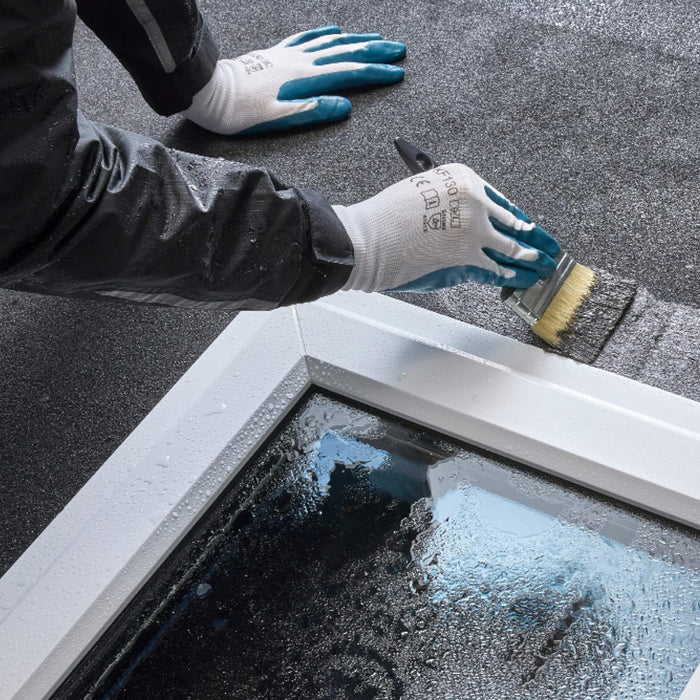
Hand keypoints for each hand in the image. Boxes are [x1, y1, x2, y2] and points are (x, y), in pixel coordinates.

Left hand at [182, 26, 405, 134]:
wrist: (211, 94)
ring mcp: (289, 54)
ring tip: (376, 37)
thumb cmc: (243, 112)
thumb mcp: (281, 118)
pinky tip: (334, 30)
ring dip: (356, 39)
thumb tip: (344, 106)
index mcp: (305, 79)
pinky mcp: (277, 54)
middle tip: (398, 50)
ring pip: (330, 42)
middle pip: (347, 52)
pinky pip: (307, 38)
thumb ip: (314, 111)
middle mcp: (301, 61)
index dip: (376, 73)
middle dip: (376, 50)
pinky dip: (325, 34)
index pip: (351, 74)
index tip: (397, 73)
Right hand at [333, 164, 560, 292]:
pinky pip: (496, 268)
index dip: (518, 217)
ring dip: (532, 259)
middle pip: (513, 222)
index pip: (501, 201)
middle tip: (550, 245)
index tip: (528, 225)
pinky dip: (512, 275)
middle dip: (535, 237)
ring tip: (545, 265)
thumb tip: (466, 224)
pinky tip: (522, 277)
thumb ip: (449, 206)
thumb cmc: (384, 217)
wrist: (367, 239)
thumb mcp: (421, 193)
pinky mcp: (467, 258)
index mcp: (464, 179)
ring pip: (512, 247)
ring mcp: (474, 231)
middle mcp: (475, 202)